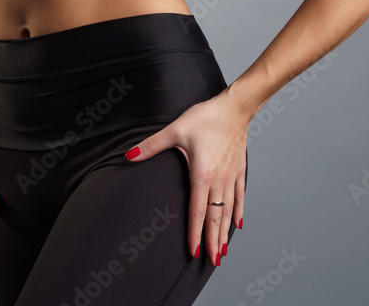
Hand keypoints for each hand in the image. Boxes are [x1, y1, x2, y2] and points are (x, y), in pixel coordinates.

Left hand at [123, 87, 247, 265]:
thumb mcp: (175, 130)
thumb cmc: (205, 117)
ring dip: (225, 231)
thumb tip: (128, 155)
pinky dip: (238, 211)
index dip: (195, 233)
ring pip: (229, 210)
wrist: (234, 107)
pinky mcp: (239, 170)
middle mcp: (219, 180)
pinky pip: (240, 196)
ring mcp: (231, 176)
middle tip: (212, 261)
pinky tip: (238, 224)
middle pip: (215, 217)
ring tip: (222, 250)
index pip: (197, 211)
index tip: (193, 252)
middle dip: (212, 240)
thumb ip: (151, 145)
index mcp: (202, 174)